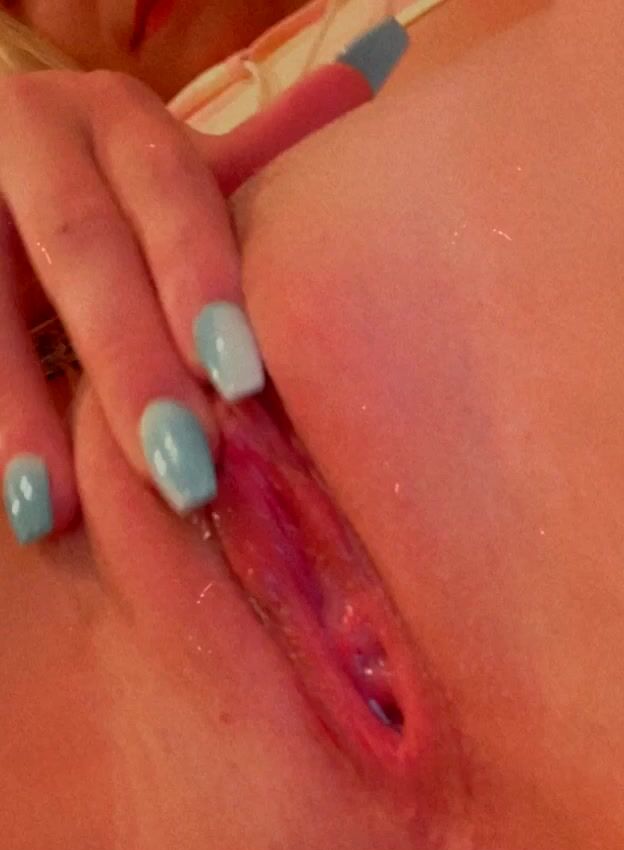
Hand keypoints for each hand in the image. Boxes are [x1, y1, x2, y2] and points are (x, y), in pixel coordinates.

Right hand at [0, 44, 392, 544]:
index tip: (238, 380)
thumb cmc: (107, 199)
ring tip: (59, 508)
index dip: (201, 281)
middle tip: (182, 471)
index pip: (172, 193)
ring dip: (24, 410)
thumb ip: (242, 169)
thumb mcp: (163, 186)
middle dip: (131, 363)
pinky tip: (19, 495)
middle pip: (84, 248)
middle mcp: (40, 137)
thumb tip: (372, 74)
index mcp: (122, 126)